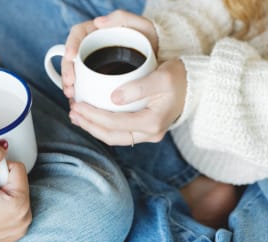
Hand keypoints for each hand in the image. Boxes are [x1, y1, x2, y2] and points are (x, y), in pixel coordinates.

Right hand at [0, 143, 31, 241]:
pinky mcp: (17, 232)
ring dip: (2, 195)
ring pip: (17, 195)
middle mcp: (26, 217)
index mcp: (20, 203)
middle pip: (18, 183)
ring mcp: (22, 226)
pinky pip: (16, 211)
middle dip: (1, 183)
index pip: (18, 168)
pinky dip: (4, 208)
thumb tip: (4, 145)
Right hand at [62, 10, 157, 98]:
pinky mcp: (100, 81)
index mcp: (99, 34)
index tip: (70, 56)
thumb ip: (123, 18)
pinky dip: (81, 98)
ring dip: (71, 87)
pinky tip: (81, 107)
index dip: (71, 44)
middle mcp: (94, 49)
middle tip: (70, 85)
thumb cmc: (151, 42)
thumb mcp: (142, 27)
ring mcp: (96, 66)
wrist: (160, 62)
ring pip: (77, 76)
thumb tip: (98, 22)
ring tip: (73, 98)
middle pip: (73, 58)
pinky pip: (86, 89)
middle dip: (68, 71)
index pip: (79, 34)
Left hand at [69, 59, 186, 144]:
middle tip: (73, 113)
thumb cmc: (179, 79)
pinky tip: (93, 118)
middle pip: (112, 136)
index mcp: (153, 122)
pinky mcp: (146, 130)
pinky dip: (104, 127)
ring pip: (115, 137)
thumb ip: (138, 88)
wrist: (194, 87)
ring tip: (77, 117)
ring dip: (95, 129)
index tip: (77, 105)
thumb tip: (112, 97)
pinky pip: (121, 133)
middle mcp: (150, 133)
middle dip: (90, 126)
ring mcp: (148, 134)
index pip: (116, 123)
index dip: (93, 116)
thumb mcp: (161, 78)